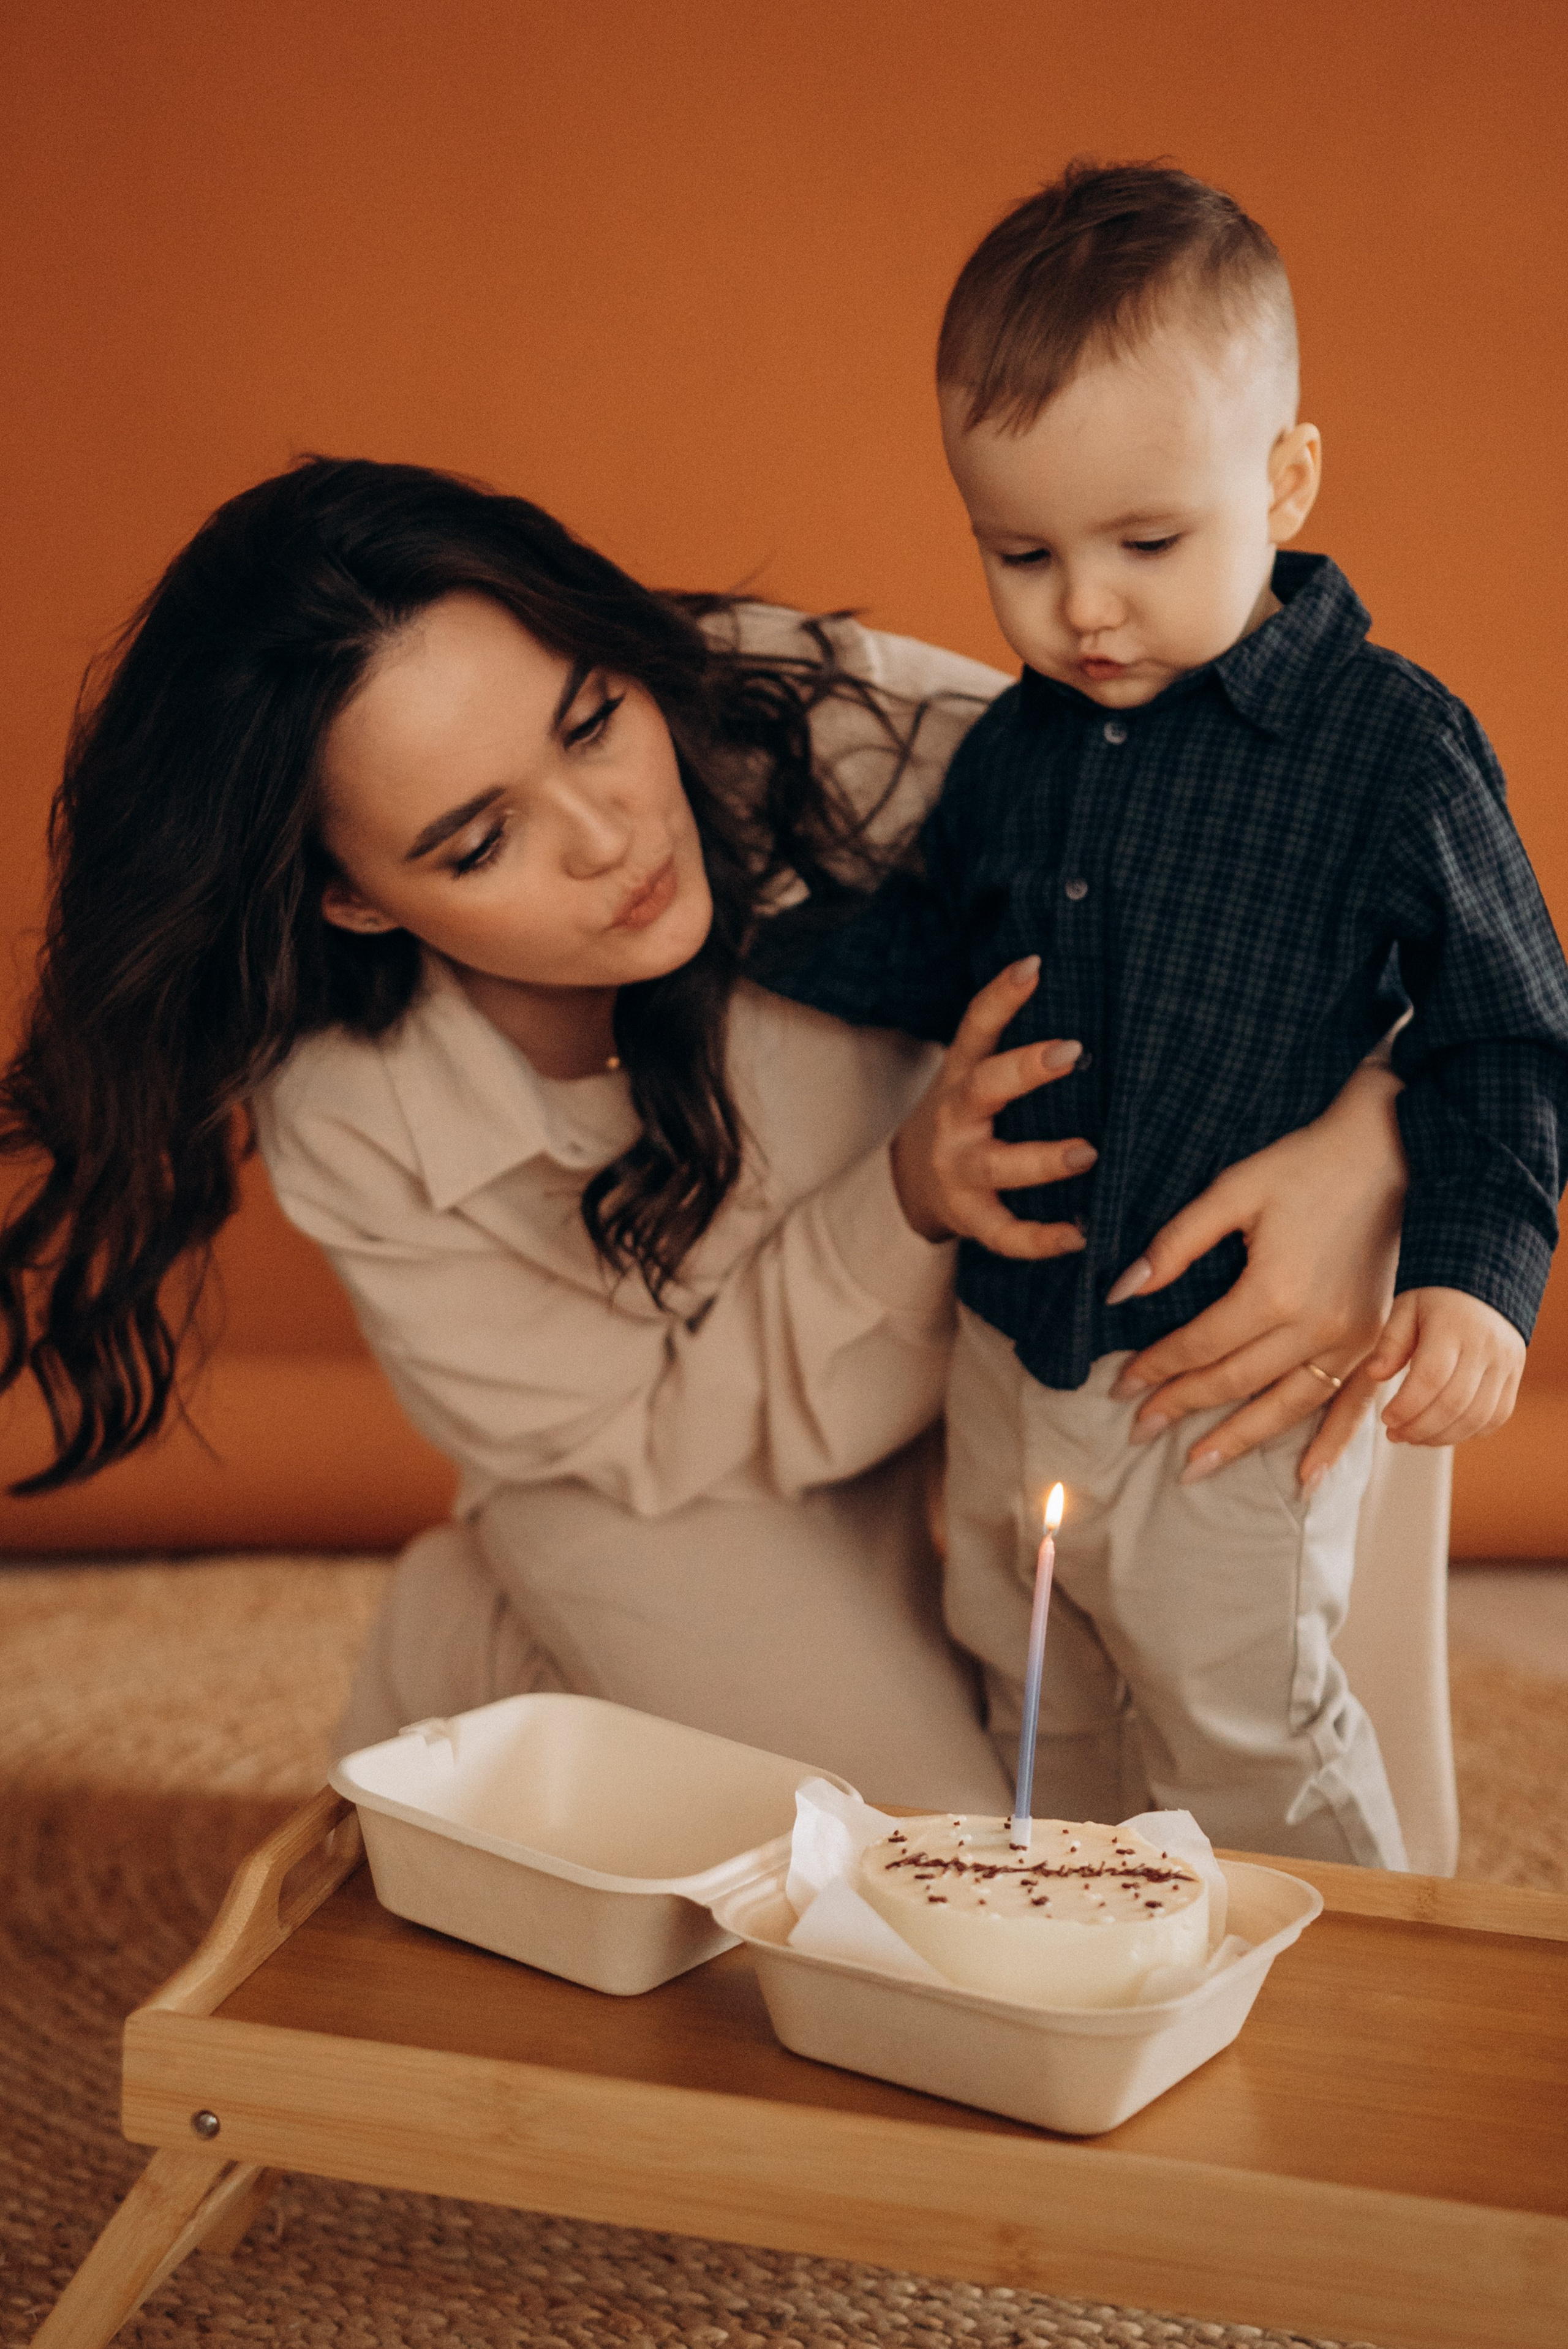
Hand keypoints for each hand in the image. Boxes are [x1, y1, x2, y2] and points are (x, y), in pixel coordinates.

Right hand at [889, 957, 1098, 1259]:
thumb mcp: (975, 1076)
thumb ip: (1018, 1050)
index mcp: (961, 1076)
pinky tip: (1082, 1234)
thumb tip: (1098, 1001)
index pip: (976, 1026)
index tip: (1034, 965)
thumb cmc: (967, 1118)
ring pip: (999, 1164)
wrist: (911, 1182)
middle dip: (1024, 1070)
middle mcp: (956, 1119)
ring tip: (1088, 1154)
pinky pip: (1004, 1232)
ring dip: (1043, 1159)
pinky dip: (1041, 1239)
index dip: (1001, 995)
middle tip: (1072, 1051)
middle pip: (984, 1088)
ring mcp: (960, 1170)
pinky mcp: (970, 1217)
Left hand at [1104, 1063, 1406, 1485]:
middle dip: (1181, 1408)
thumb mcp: (1232, 1191)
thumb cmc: (1305, 1165)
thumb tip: (1122, 1292)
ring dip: (1238, 1441)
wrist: (1390, 1151)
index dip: (1155, 1368)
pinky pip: (1348, 1407)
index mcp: (1274, 1291)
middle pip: (1234, 1383)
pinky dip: (1327, 1446)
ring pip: (1285, 1407)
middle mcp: (1317, 1327)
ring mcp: (1354, 1341)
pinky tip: (1304, 1480)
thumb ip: (1175, 1244)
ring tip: (1195, 1467)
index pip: (1199, 1346)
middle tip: (1138, 1431)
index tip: (1120, 1386)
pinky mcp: (1377, 1342)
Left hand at [1364, 1287, 1524, 1444]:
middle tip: (1395, 1435)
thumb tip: (1375, 1375)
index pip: (1431, 1377)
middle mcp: (1485, 1346)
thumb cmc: (1435, 1297)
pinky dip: (1469, 1431)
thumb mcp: (1406, 1307)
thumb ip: (1391, 1341)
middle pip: (1454, 1403)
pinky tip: (1443, 1432)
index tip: (1386, 1419)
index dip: (1407, 1406)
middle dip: (1420, 1428)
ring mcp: (1505, 1363)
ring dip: (1442, 1436)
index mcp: (1453, 1326)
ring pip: (1477, 1416)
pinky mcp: (1515, 1375)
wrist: (1482, 1283)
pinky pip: (1497, 1415)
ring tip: (1414, 1437)